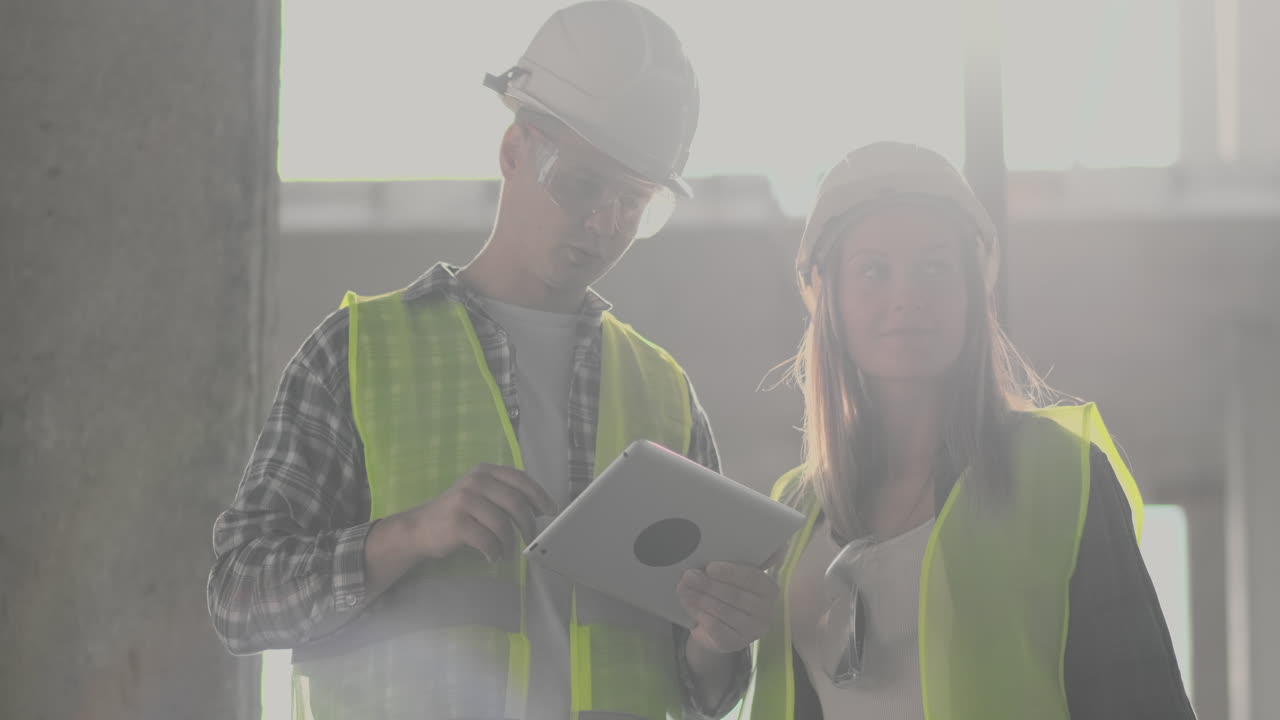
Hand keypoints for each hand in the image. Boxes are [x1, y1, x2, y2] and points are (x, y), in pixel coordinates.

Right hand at [408, 463, 556, 562]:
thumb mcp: (481, 495)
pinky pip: (488, 540)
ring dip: (510, 544)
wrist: (420, 528)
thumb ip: (506, 495)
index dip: (539, 496)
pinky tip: (493, 557)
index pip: (520, 479)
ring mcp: (465, 500)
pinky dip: (495, 552)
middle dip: (528, 525)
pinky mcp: (457, 522)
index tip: (551, 512)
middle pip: (516, 503)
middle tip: (530, 540)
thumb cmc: (458, 513)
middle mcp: (475, 481)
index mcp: (485, 471)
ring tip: (507, 554)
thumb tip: (540, 509)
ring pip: (503, 524)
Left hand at [677, 561, 779, 654]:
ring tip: (683, 588)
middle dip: (709, 585)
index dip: (731, 573)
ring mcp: (752, 631)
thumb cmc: (727, 595)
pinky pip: (716, 627)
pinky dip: (700, 613)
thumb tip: (722, 555)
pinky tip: (689, 604)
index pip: (753, 579)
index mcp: (769, 589)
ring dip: (700, 598)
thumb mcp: (731, 578)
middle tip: (688, 575)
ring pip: (724, 611)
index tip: (709, 567)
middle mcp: (766, 612)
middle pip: (735, 596)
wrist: (717, 629)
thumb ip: (731, 566)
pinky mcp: (735, 643)